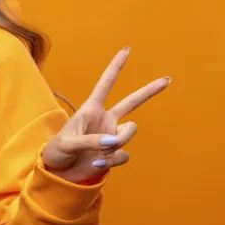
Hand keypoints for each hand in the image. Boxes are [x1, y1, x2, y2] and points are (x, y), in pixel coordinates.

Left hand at [42, 47, 170, 183]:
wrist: (59, 174)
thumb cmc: (56, 152)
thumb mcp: (67, 143)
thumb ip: (90, 141)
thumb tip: (113, 141)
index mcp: (90, 110)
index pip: (105, 85)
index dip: (115, 67)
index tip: (127, 50)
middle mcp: (104, 120)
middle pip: (131, 102)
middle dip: (149, 91)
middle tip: (167, 80)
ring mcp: (111, 137)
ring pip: (129, 133)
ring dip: (116, 143)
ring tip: (97, 152)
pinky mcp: (114, 154)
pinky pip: (123, 154)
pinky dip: (112, 160)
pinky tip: (97, 163)